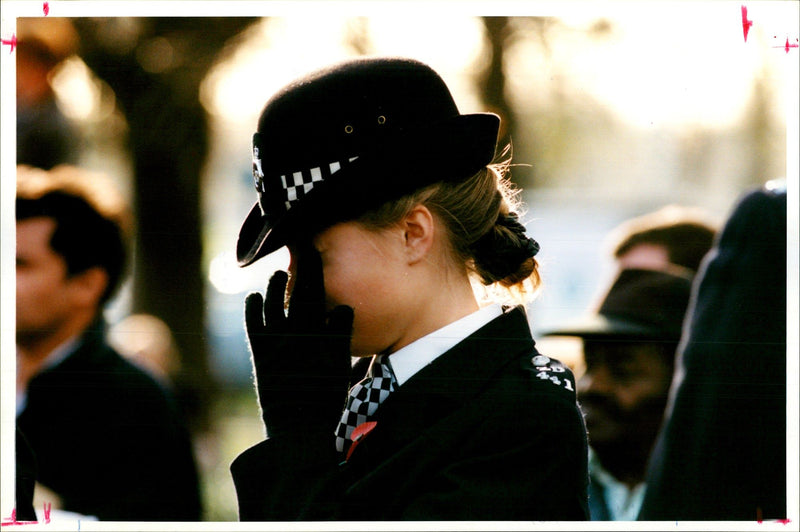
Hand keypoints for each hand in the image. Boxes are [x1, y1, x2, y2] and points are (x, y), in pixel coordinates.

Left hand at [244, 245, 353, 437]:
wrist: (297, 427)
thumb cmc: (325, 401)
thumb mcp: (341, 368)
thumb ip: (339, 336)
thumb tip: (342, 310)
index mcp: (321, 332)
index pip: (321, 291)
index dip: (317, 269)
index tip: (318, 250)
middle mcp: (299, 330)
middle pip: (300, 290)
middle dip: (303, 267)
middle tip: (304, 249)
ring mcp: (277, 339)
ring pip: (274, 301)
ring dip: (276, 285)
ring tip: (278, 274)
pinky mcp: (260, 351)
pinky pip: (253, 321)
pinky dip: (253, 306)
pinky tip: (254, 297)